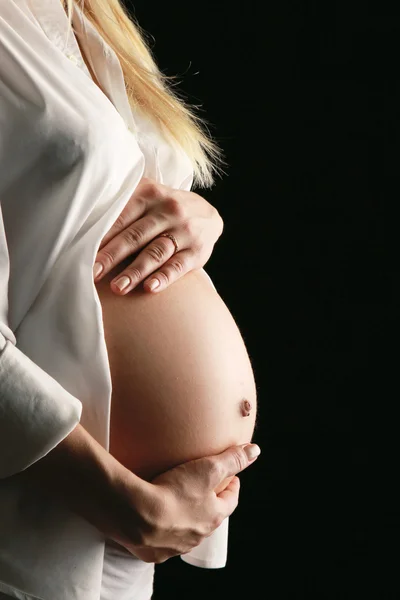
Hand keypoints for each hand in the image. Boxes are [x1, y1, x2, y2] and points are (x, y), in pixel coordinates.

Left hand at [93, 177, 222, 294]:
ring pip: (155, 252)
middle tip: (93, 274)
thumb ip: (122, 207)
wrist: (207, 214)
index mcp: (150, 194)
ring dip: (135, 271)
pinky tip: (150, 288)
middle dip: (112, 256)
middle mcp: (168, 209)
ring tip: (117, 287)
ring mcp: (184, 230)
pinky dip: (164, 277)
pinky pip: (178, 266)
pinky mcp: (197, 251)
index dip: (102, 236)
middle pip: (135, 236)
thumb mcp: (147, 197)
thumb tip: (84, 229)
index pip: (121, 217)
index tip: (83, 253)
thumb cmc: (163, 210)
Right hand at [114, 443, 260, 563]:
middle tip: (203, 490)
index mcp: (214, 517)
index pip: (230, 501)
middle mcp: (198, 536)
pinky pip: (162, 541)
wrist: (138, 516)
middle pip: (209, 517)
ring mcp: (175, 547)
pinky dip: (162, 531)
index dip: (231, 487)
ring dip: (186, 519)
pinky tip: (153, 520)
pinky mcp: (153, 552)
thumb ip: (233, 459)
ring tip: (177, 503)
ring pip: (186, 531)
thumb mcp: (209, 468)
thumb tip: (255, 451)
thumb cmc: (176, 491)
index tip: (230, 478)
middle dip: (209, 504)